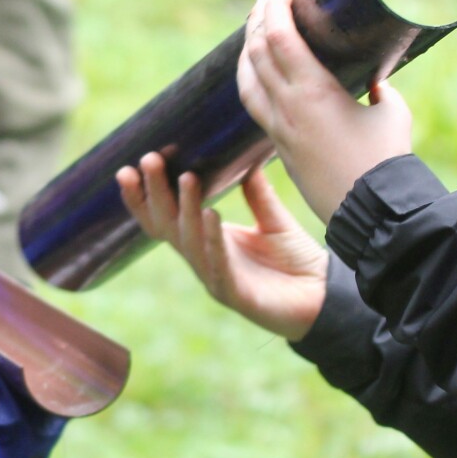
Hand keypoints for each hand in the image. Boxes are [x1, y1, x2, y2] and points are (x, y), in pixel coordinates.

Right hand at [117, 157, 327, 341]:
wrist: (325, 299)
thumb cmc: (296, 263)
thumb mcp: (273, 221)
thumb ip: (257, 194)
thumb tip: (246, 158)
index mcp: (204, 242)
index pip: (164, 218)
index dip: (144, 196)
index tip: (131, 166)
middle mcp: (202, 259)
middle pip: (166, 225)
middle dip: (154, 194)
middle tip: (147, 161)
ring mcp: (215, 278)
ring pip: (189, 242)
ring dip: (184, 209)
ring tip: (185, 178)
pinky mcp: (236, 294)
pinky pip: (218, 264)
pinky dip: (212, 239)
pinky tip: (210, 214)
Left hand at [235, 0, 413, 223]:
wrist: (370, 212)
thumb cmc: (386, 161)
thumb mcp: (392, 113)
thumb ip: (381, 90)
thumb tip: (376, 84)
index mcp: (313, 92)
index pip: (280, 39)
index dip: (276, 10)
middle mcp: (288, 108)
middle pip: (257, 53)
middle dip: (258, 21)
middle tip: (266, 1)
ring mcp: (279, 130)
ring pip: (246, 81)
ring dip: (246, 50)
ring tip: (254, 30)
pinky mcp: (279, 148)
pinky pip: (254, 105)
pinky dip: (249, 80)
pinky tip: (255, 73)